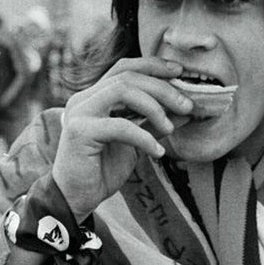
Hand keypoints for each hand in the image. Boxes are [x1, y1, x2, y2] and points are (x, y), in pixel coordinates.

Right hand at [51, 56, 194, 216]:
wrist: (76, 199)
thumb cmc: (102, 171)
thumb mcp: (136, 144)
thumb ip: (154, 125)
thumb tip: (185, 112)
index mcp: (95, 96)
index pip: (125, 68)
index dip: (152, 66)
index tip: (179, 72)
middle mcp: (84, 98)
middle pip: (127, 77)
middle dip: (162, 88)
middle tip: (187, 105)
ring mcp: (80, 112)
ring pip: (123, 91)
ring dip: (154, 107)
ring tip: (170, 128)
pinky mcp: (79, 131)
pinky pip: (120, 126)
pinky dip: (143, 137)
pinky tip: (158, 152)